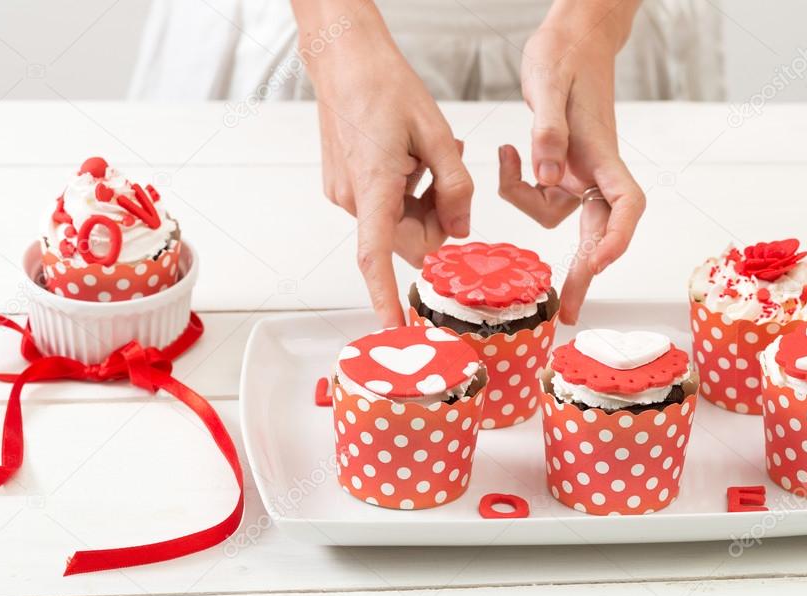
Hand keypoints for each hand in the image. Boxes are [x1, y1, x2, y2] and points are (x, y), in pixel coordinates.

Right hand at [293, 1, 473, 325]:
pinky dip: (407, 190)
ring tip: (428, 156)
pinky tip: (411, 157)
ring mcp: (346, 193)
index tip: (394, 324)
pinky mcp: (345, 185)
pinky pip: (387, 205)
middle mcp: (353, 198)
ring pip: (400, 221)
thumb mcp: (437, 133)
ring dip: (423, 201)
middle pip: (408, 238)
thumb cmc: (387, 88)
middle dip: (437, 219)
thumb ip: (456, 185)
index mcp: (374, 186)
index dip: (386, 294)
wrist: (345, 61)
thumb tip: (461, 229)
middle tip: (448, 175)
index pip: (377, 254)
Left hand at [499, 0, 644, 323]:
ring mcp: (579, 172)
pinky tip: (508, 154)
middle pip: (599, 231)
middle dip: (584, 271)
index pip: (625, 204)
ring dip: (525, 202)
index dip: (617, 237)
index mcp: (602, 155)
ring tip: (507, 160)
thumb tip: (547, 174)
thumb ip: (549, 131)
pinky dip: (517, 186)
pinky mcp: (561, 168)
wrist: (572, 39)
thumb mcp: (551, 85)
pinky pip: (539, 196)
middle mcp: (595, 170)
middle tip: (568, 312)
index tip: (598, 262)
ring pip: (556, 213)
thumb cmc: (568, 56)